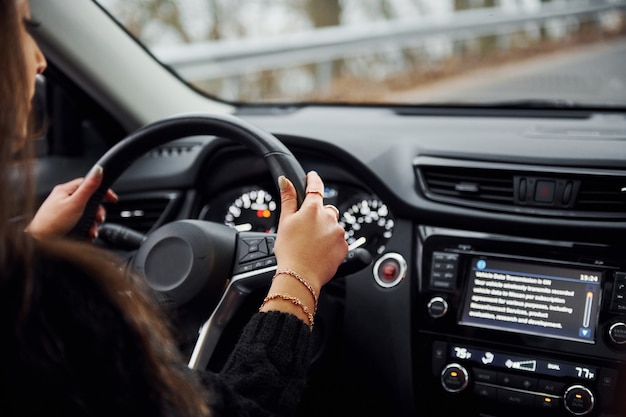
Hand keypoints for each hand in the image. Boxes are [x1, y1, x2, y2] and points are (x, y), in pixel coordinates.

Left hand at [27, 165, 117, 239]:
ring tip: (91, 231)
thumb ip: (89, 187)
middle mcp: (63, 200)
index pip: (88, 184)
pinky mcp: (64, 223)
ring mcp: (64, 212)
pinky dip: (86, 230)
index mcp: (65, 190)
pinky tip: (86, 235)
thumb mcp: (76, 203)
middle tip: (99, 219)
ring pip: (86, 214)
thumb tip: (98, 170)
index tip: (112, 199)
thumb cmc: (52, 223)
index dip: (102, 191)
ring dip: (92, 224)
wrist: (38, 243)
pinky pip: (80, 224)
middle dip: (97, 212)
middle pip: (89, 201)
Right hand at [273, 171, 347, 291]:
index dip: (313, 179)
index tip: (312, 176)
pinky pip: (338, 240)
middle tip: (305, 228)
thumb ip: (288, 199)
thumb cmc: (290, 251)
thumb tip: (285, 181)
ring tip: (311, 244)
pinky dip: (331, 243)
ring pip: (333, 225)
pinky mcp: (344, 246)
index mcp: (312, 209)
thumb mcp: (284, 222)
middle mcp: (329, 218)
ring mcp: (338, 232)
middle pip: (326, 209)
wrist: (301, 276)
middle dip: (318, 215)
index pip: (315, 187)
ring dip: (325, 230)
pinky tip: (319, 251)